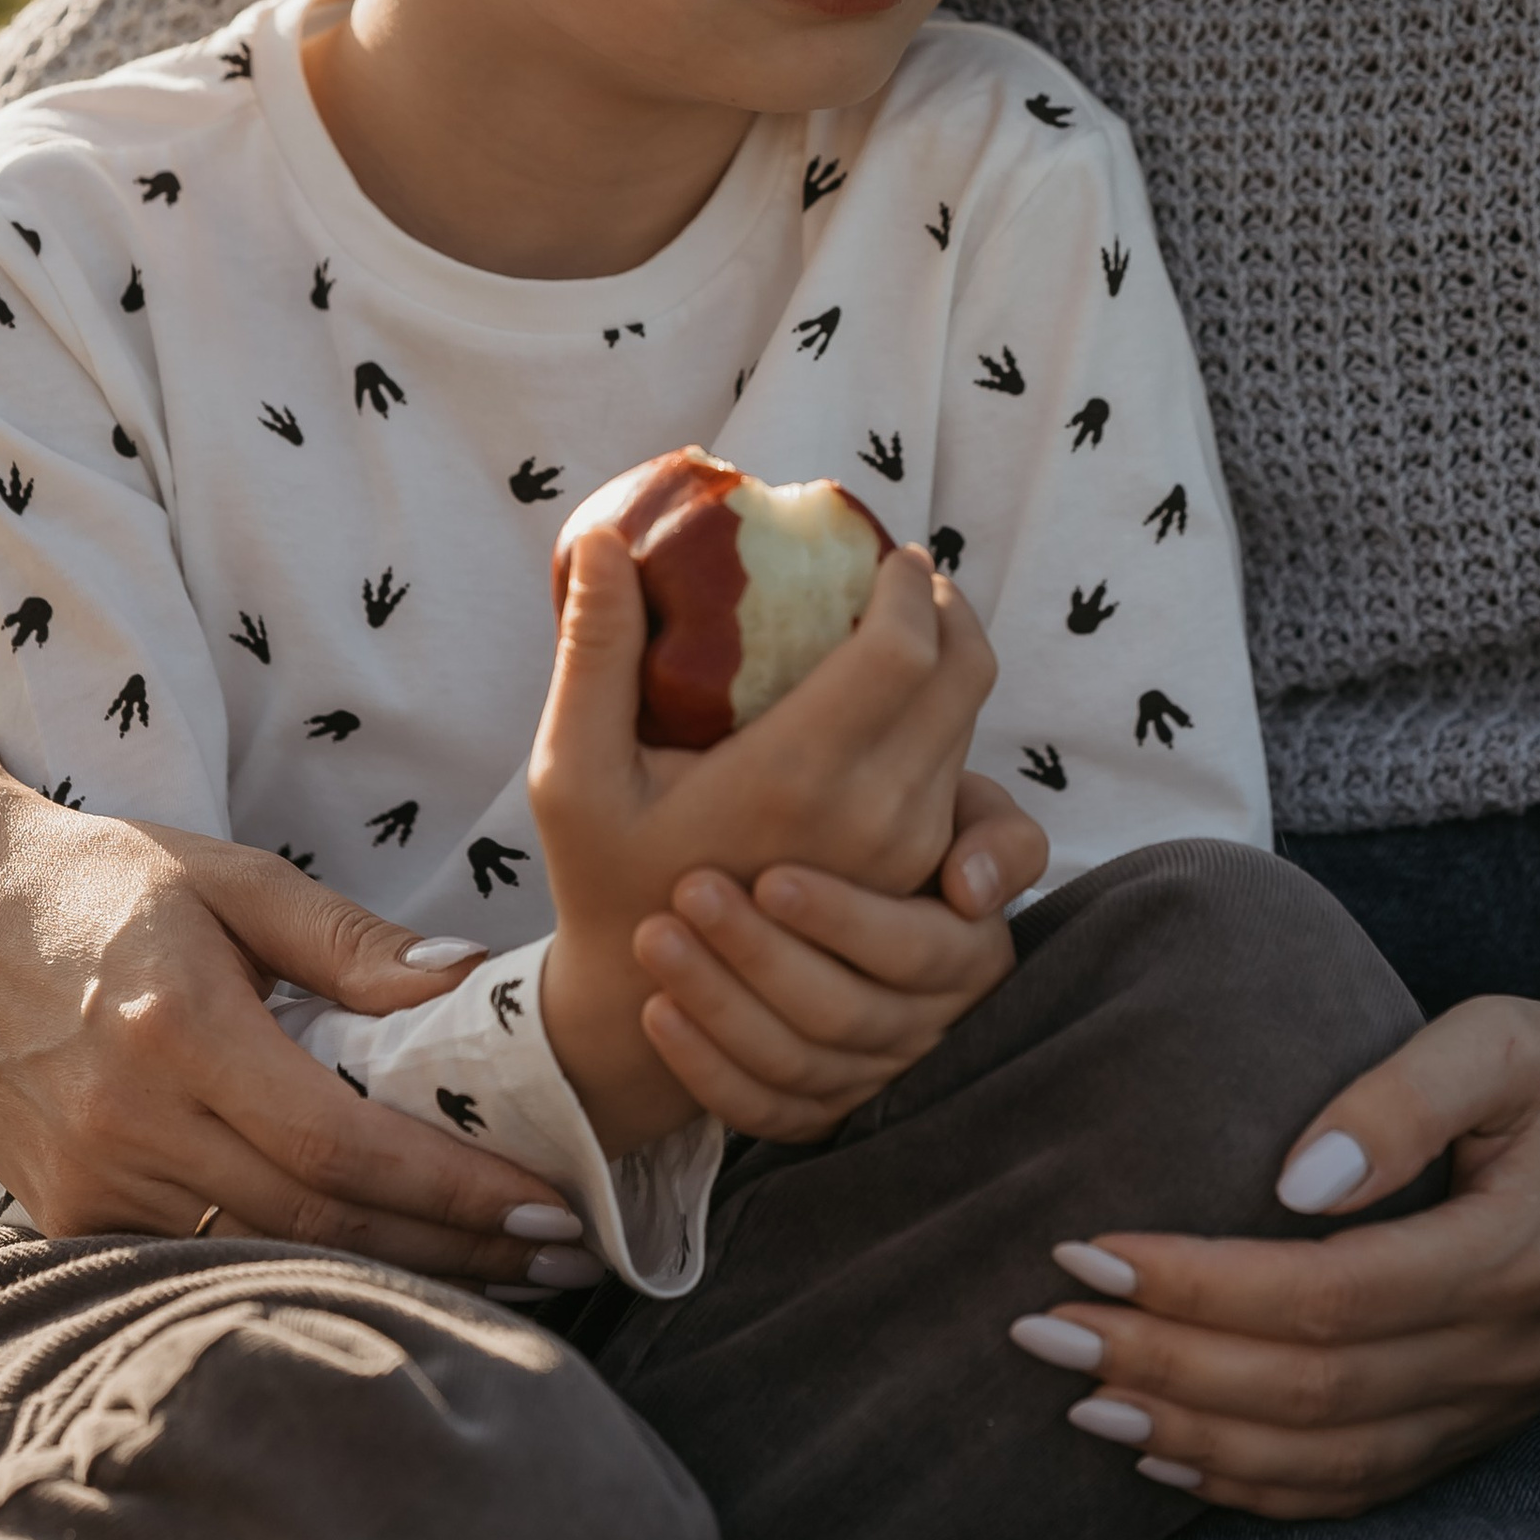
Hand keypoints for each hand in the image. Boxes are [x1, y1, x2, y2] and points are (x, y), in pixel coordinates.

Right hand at [0, 655, 580, 1278]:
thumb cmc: (101, 880)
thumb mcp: (232, 878)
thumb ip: (350, 942)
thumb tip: (470, 981)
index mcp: (180, 1033)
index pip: (342, 1148)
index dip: (452, 1190)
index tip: (548, 1207)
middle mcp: (130, 1127)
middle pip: (319, 1223)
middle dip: (455, 1248)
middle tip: (566, 1255)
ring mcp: (88, 1186)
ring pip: (267, 1256)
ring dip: (393, 1271)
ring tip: (506, 1269)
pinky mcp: (63, 1216)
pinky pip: (202, 1259)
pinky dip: (298, 1269)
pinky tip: (383, 1266)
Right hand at [530, 519, 995, 1143]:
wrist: (652, 1002)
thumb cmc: (604, 874)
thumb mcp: (571, 770)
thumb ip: (594, 653)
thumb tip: (600, 536)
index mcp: (796, 779)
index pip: (906, 652)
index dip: (910, 585)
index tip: (887, 552)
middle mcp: (873, 816)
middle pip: (965, 674)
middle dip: (946, 607)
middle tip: (906, 575)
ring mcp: (904, 850)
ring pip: (968, 719)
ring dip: (948, 657)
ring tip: (895, 623)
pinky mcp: (916, 873)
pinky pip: (958, 767)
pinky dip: (943, 713)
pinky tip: (890, 693)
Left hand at [634, 769, 1049, 1138]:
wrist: (872, 890)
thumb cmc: (918, 836)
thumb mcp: (974, 817)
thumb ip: (999, 837)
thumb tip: (972, 891)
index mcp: (972, 958)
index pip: (910, 950)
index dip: (841, 919)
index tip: (770, 877)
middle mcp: (929, 1031)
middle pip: (840, 1011)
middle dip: (757, 952)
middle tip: (689, 891)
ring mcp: (871, 1080)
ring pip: (793, 1062)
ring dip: (716, 1004)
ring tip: (655, 938)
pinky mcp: (820, 1114)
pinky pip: (761, 1110)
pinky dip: (704, 1068)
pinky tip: (656, 1010)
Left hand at [1010, 937, 1539, 1520]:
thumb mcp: (1499, 1038)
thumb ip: (1400, 1096)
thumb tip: (1291, 1178)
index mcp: (1510, 1255)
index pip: (1325, 1296)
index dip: (1200, 1286)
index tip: (1088, 1250)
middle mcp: (1504, 1355)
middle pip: (1309, 1392)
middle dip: (1163, 1365)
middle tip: (1040, 1328)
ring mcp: (1492, 1408)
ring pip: (1324, 1458)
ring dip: (1192, 1435)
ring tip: (1078, 1396)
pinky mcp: (1474, 1429)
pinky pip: (1355, 1485)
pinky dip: (1253, 1486)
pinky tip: (1165, 1455)